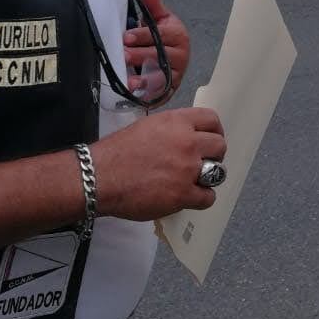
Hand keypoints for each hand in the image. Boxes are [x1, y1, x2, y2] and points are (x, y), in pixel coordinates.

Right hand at [92, 107, 225, 218]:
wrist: (99, 176)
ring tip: (194, 181)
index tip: (208, 140)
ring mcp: (187, 169)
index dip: (213, 131)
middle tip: (200, 162)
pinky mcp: (182, 195)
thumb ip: (171, 130)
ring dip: (208, 177)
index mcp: (177, 122)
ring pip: (218, 172)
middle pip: (219, 146)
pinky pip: (208, 198)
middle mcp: (187, 143)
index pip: (211, 120)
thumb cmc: (117, 152)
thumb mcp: (147, 126)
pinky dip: (201, 198)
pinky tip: (189, 197)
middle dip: (213, 154)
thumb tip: (185, 137)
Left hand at [124, 0, 189, 102]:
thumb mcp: (159, 18)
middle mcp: (181, 56)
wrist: (169, 59)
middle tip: (122, 56)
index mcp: (178, 35)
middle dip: (140, 56)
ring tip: (129, 82)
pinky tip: (135, 96)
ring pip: (162, 77)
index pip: (161, 35)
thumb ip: (152, 3)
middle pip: (161, 56)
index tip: (126, 37)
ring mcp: (176, 75)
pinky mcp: (170, 90)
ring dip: (145, 80)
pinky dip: (149, 96)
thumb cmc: (161, 37)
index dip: (143, 36)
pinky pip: (161, 94)